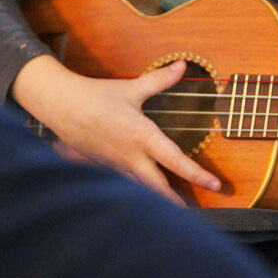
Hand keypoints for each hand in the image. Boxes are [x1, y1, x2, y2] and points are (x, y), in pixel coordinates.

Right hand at [13, 56, 220, 205]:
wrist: (62, 107)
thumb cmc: (98, 96)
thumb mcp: (133, 88)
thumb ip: (161, 79)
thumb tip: (183, 65)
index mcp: (143, 137)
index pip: (175, 160)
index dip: (197, 175)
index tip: (215, 185)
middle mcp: (132, 156)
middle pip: (159, 188)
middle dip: (178, 202)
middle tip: (197, 211)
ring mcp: (117, 165)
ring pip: (143, 188)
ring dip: (161, 198)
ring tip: (179, 207)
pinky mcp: (107, 167)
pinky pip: (129, 183)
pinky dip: (143, 190)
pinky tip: (150, 193)